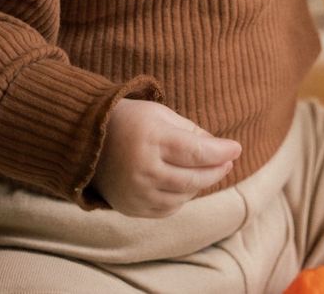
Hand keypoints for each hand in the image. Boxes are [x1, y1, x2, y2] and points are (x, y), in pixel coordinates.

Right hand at [92, 99, 240, 216]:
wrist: (87, 141)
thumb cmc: (130, 120)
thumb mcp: (160, 114)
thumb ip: (191, 131)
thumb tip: (219, 148)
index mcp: (152, 140)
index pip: (198, 153)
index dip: (221, 152)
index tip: (236, 148)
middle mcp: (143, 169)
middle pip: (193, 179)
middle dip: (216, 170)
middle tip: (227, 161)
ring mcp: (137, 192)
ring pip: (183, 197)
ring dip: (200, 184)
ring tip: (208, 170)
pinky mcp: (131, 207)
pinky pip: (167, 209)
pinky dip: (182, 198)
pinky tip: (186, 184)